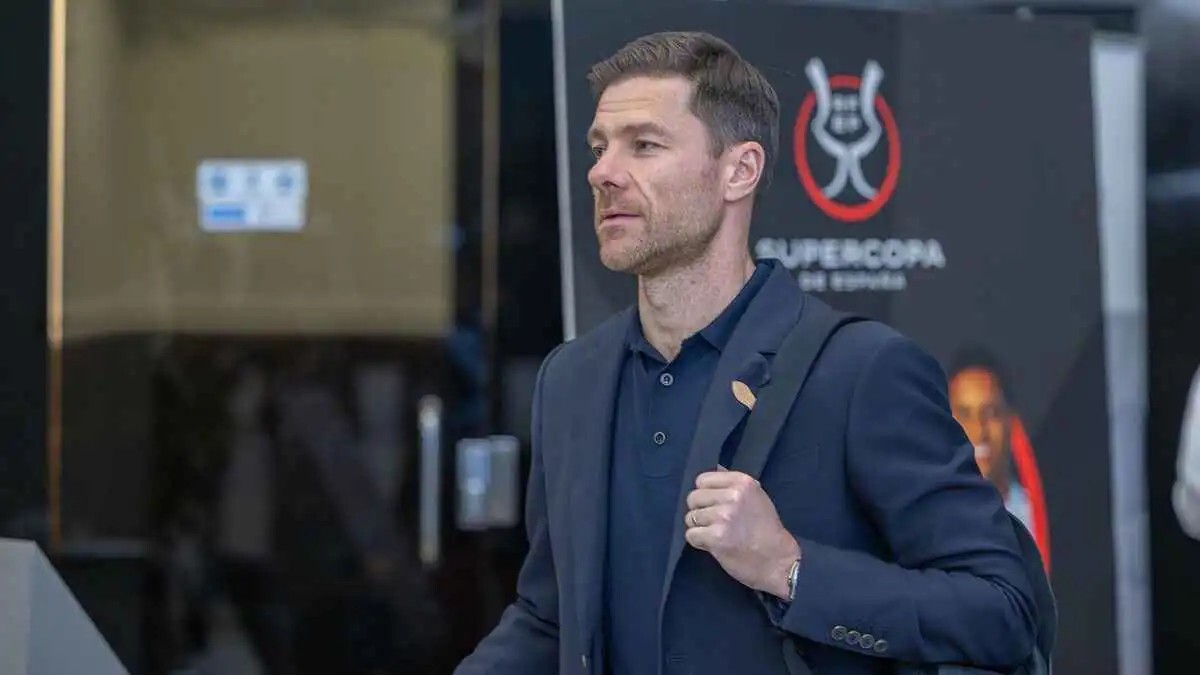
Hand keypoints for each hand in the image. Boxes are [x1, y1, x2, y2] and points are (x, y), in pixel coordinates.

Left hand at [684, 466, 800, 598]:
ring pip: (691, 517)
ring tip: (716, 534)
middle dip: (699, 511)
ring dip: (699, 528)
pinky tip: (713, 544)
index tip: (714, 505)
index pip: (702, 480)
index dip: (704, 494)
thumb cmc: (767, 530)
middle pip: (693, 497)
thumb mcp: (756, 497)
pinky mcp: (716, 536)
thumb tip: (712, 472)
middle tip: (714, 522)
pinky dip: (699, 541)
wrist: (778, 560)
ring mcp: (724, 516)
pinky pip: (691, 534)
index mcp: (742, 482)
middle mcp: (733, 496)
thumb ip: (733, 485)